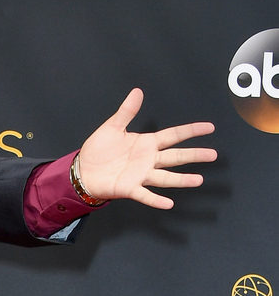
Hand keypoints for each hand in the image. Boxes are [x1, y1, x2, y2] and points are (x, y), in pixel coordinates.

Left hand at [76, 88, 215, 209]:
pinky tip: (168, 203)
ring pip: (166, 177)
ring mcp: (140, 175)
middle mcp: (148, 160)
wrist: (83, 170)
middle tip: (213, 155)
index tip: (209, 127)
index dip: (191, 130)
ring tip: (198, 180)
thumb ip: (127, 111)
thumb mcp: (112, 127)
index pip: (174, 135)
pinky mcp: (129, 188)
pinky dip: (156, 199)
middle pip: (176, 156)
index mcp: (146, 143)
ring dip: (182, 179)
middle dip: (195, 155)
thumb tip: (137, 92)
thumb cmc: (98, 150)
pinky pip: (145, 195)